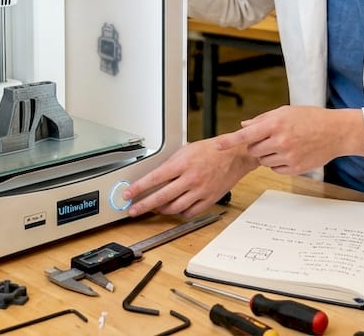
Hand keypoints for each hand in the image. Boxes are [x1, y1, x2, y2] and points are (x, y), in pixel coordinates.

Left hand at [123, 137, 256, 216]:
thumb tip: (155, 176)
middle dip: (143, 205)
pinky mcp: (209, 199)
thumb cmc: (212, 150)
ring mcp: (200, 191)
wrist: (235, 156)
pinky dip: (179, 213)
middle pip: (161, 197)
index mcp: (183, 163)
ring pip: (174, 208)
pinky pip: (189, 212)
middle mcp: (190, 178)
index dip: (139, 188)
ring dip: (160, 210)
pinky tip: (174, 209)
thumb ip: (171, 163)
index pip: (154, 178)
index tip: (128, 194)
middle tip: (133, 210)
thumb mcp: (186, 149)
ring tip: (153, 208)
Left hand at [213, 106, 363, 175]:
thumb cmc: (311, 118)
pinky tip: (291, 153)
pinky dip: (278, 163)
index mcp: (275, 124)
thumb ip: (262, 119)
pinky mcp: (295, 169)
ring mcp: (288, 157)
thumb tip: (243, 126)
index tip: (217, 145)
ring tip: (285, 144)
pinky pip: (275, 169)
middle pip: (253, 149)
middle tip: (272, 137)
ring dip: (268, 154)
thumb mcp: (286, 112)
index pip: (246, 135)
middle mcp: (280, 141)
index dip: (230, 141)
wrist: (336, 132)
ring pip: (263, 160)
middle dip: (257, 144)